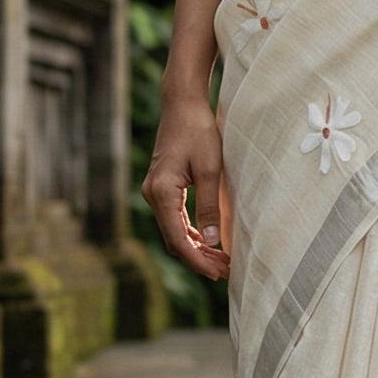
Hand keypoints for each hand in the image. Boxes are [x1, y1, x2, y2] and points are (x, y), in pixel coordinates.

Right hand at [143, 95, 230, 281]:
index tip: (219, 272)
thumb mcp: (211, 170)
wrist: (183, 104)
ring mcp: (154, 191)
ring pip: (174, 230)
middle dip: (199, 257)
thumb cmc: (199, 131)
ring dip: (196, 247)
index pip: (178, 239)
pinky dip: (190, 232)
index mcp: (162, 192)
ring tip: (221, 260)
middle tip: (225, 271)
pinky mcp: (161, 187)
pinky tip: (209, 240)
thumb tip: (213, 242)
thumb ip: (210, 207)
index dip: (199, 260)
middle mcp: (152, 194)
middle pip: (174, 239)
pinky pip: (174, 218)